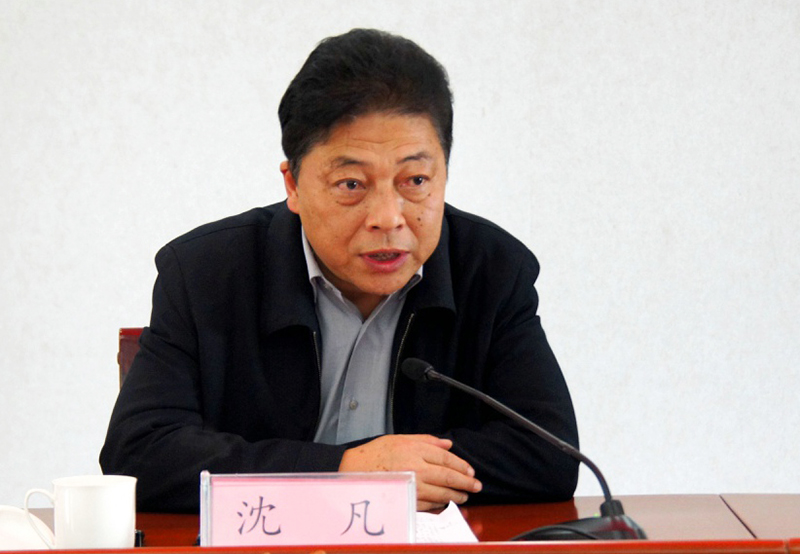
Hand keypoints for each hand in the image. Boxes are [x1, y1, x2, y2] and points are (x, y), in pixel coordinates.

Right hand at [339, 434, 481, 511]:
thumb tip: (448, 444)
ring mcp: (411, 486)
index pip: (446, 458)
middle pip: (448, 477)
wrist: (352, 470)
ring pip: (441, 493)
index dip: (461, 466)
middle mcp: (415, 468)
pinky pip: (428, 505)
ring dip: (456, 496)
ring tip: (464, 496)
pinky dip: (439, 505)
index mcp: (415, 450)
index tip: (471, 471)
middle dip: (465, 483)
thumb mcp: (400, 438)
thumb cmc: (376, 452)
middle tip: (476, 487)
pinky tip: (445, 503)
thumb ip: (426, 440)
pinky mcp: (405, 500)